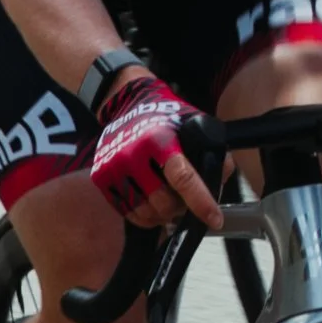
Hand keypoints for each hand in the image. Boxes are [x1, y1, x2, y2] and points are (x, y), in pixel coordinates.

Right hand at [88, 75, 221, 230]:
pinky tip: (154, 206)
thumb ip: (213, 152)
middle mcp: (133, 154)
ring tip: (171, 204)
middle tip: (187, 203)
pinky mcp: (101, 177)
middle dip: (181, 209)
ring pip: (146, 212)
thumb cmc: (166, 116)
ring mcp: (114, 167)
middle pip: (164, 202)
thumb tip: (220, 185)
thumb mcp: (195, 123)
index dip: (201, 202)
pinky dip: (146, 217)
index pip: (183, 178)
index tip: (215, 220)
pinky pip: (128, 213)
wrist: (128, 102)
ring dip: (163, 215)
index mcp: (159, 139)